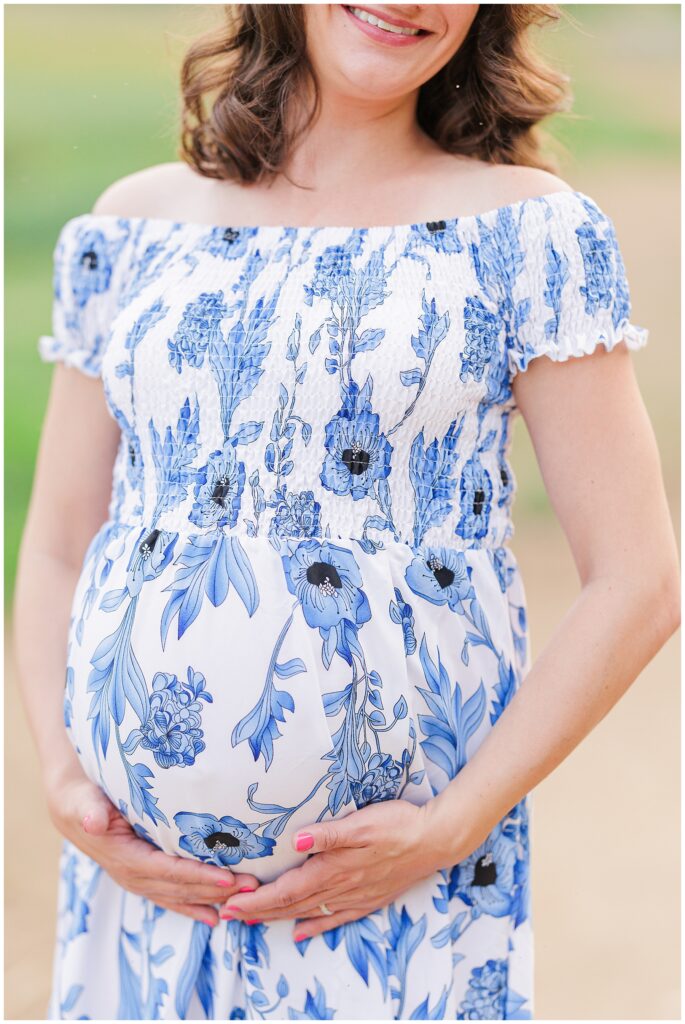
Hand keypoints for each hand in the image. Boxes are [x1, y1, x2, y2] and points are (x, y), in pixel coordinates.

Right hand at [46, 764, 259, 925]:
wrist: (74, 809)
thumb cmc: (83, 800)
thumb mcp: (84, 802)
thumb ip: (90, 811)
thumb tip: (93, 821)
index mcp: (124, 858)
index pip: (168, 871)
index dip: (197, 877)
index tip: (228, 879)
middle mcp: (133, 875)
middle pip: (181, 887)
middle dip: (217, 890)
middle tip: (252, 887)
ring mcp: (139, 880)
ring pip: (181, 895)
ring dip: (213, 898)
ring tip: (245, 898)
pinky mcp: (145, 877)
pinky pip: (172, 896)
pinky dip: (194, 906)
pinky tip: (215, 915)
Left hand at [218, 800, 447, 939]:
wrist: (435, 840)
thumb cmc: (398, 824)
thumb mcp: (363, 822)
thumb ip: (329, 833)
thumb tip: (296, 841)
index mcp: (334, 868)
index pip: (287, 889)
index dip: (257, 899)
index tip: (231, 904)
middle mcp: (340, 887)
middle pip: (292, 904)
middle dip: (258, 911)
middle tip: (228, 915)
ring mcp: (355, 896)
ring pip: (308, 912)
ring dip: (278, 918)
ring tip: (252, 922)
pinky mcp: (368, 898)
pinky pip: (335, 918)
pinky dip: (314, 926)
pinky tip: (301, 933)